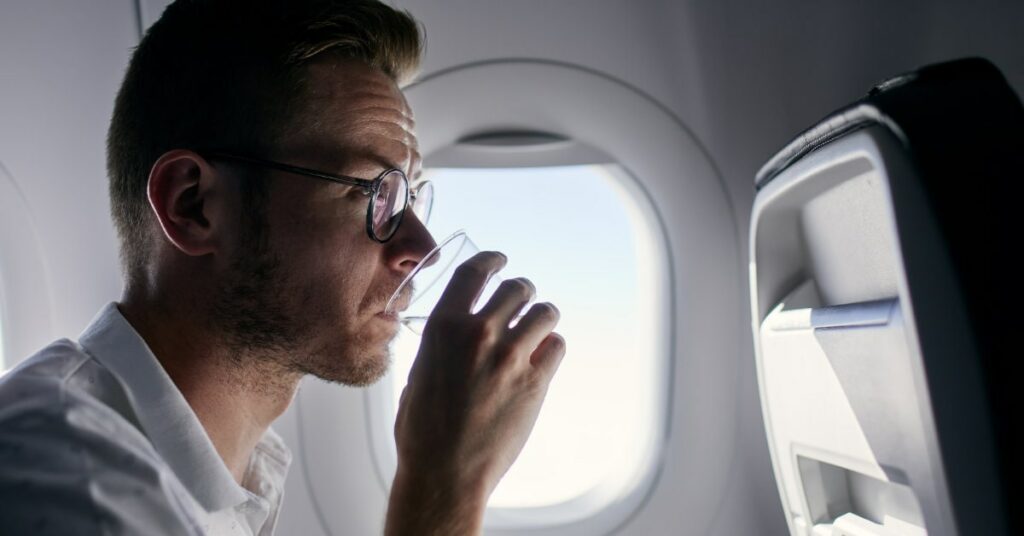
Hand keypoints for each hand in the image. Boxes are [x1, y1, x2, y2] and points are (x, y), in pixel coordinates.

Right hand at [385, 251, 565, 534]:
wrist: (445, 472)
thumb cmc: (422, 431)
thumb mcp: (419, 373)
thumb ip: (440, 347)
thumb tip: (454, 336)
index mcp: (443, 327)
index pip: (473, 272)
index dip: (491, 260)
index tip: (501, 260)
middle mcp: (478, 334)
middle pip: (516, 288)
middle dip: (522, 291)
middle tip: (523, 300)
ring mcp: (510, 357)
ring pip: (545, 312)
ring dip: (543, 316)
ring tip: (539, 327)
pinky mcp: (536, 382)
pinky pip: (557, 346)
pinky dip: (552, 348)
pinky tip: (543, 358)